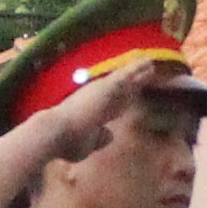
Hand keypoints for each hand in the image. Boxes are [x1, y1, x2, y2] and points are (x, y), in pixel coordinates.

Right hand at [19, 54, 186, 170]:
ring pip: (125, 79)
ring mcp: (101, 91)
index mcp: (93, 113)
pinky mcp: (106, 86)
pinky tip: (148, 62)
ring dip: (137, 73)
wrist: (56, 132)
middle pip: (121, 91)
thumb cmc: (66, 143)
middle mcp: (97, 98)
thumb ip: (98, 140)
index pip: (112, 105)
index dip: (123, 100)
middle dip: (133, 85)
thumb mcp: (86, 145)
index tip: (132, 96)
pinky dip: (136, 68)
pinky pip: (125, 74)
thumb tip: (110, 135)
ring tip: (150, 64)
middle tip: (146, 76)